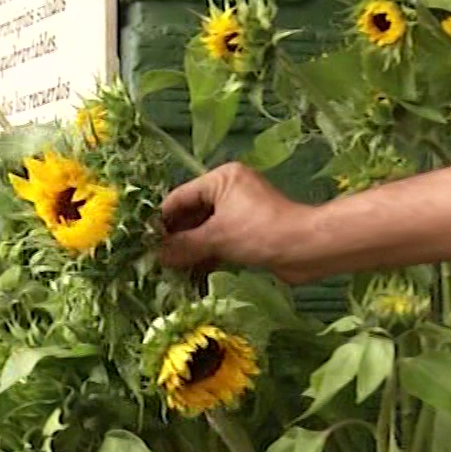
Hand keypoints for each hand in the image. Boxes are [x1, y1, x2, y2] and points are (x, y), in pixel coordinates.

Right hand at [159, 163, 321, 283]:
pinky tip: (192, 272)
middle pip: (191, 214)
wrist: (307, 248)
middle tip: (155, 260)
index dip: (161, 221)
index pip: (179, 198)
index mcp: (220, 178)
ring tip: (170, 270)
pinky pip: (219, 240)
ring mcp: (240, 211)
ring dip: (189, 249)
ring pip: (204, 229)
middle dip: (175, 238)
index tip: (144, 243)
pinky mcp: (249, 231)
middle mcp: (229, 190)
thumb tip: (157, 256)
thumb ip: (182, 246)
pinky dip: (206, 254)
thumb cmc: (260, 232)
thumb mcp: (215, 238)